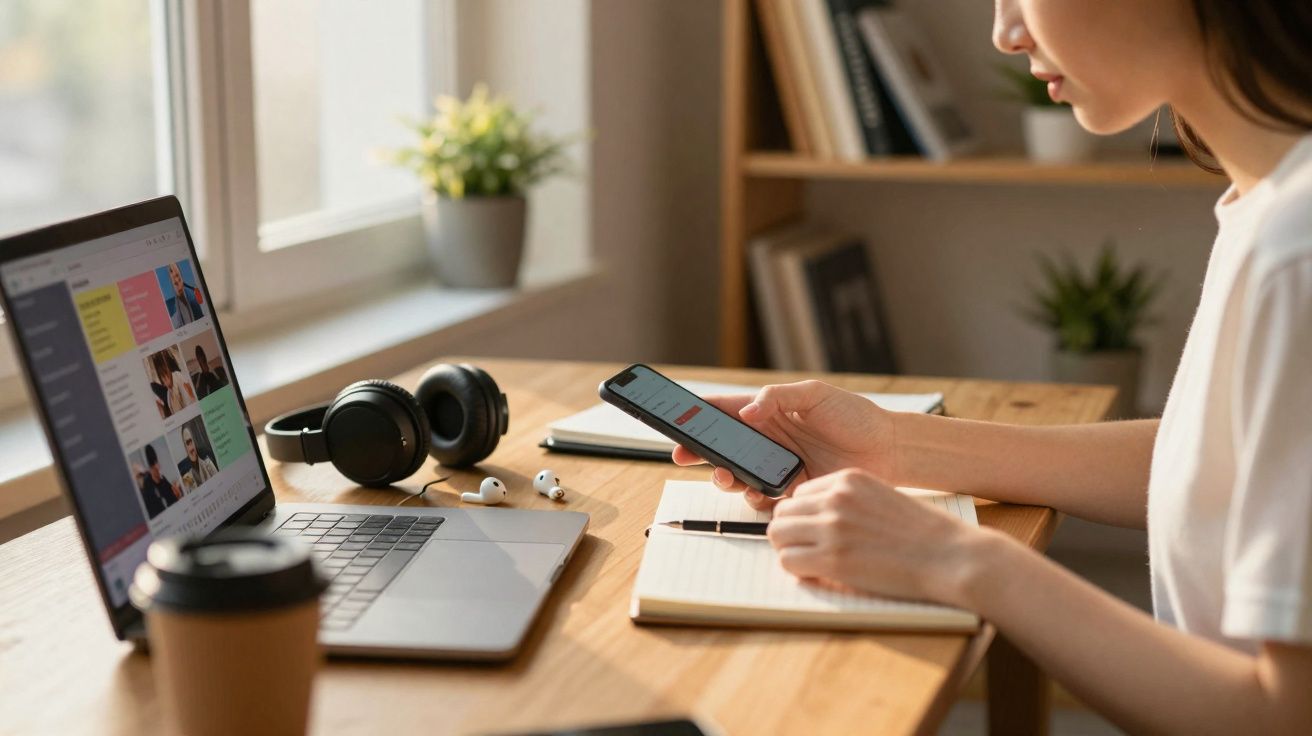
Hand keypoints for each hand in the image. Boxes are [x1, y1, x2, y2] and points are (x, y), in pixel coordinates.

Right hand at [672, 380, 896, 509]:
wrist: (888, 450)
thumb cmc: (855, 416)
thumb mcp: (816, 395)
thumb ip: (777, 398)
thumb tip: (746, 412)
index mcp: (769, 411)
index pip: (724, 411)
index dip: (697, 416)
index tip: (675, 421)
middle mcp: (768, 440)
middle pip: (722, 446)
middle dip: (700, 451)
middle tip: (684, 455)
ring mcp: (777, 466)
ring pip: (737, 475)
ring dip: (724, 476)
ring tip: (725, 476)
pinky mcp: (790, 490)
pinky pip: (762, 497)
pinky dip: (754, 497)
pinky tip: (757, 492)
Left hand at [767, 468, 985, 606]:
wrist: (949, 555)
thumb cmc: (923, 532)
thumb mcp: (883, 497)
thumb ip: (850, 502)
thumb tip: (818, 517)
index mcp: (848, 479)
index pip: (799, 493)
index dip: (803, 516)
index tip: (813, 531)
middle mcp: (835, 499)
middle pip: (783, 513)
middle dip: (790, 532)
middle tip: (807, 549)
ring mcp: (832, 528)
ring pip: (778, 535)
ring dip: (790, 550)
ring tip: (811, 562)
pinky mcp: (832, 559)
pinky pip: (788, 561)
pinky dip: (797, 569)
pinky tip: (818, 573)